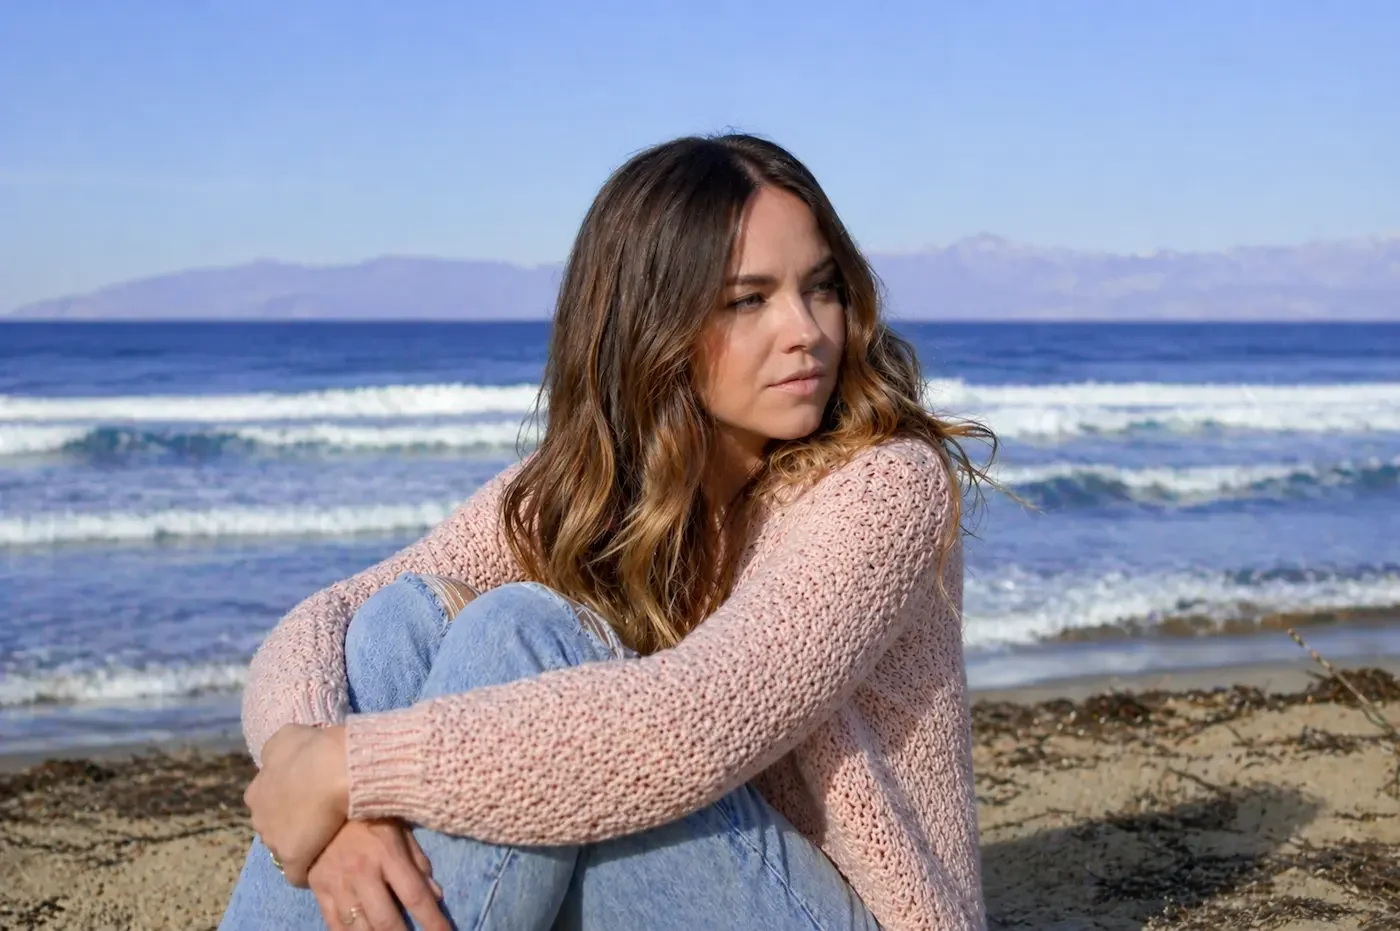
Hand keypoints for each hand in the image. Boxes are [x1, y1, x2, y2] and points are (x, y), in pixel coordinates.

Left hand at [245, 723, 349, 884]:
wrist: (333, 767)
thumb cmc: (314, 748)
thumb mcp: (289, 735)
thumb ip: (281, 746)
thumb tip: (284, 750)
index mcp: (256, 790)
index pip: (268, 801)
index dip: (290, 798)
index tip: (310, 794)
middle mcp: (258, 814)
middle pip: (273, 824)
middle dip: (292, 821)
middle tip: (319, 813)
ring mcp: (272, 838)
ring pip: (284, 846)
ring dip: (301, 841)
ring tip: (326, 833)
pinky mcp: (291, 858)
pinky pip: (297, 872)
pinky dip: (309, 867)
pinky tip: (325, 858)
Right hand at [309, 819, 447, 930]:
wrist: (322, 805)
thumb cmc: (371, 817)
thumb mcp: (401, 829)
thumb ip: (418, 863)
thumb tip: (436, 895)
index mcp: (388, 853)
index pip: (416, 896)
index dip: (434, 922)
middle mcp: (362, 872)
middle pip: (386, 921)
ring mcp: (338, 884)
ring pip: (359, 929)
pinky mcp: (319, 890)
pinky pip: (335, 926)